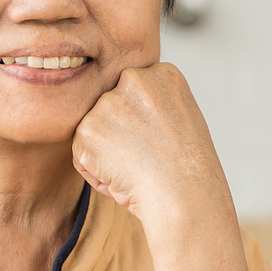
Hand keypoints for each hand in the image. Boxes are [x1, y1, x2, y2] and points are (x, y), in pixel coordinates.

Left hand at [71, 64, 232, 232]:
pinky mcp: (86, 130)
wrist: (185, 196)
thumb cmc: (189, 170)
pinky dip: (97, 174)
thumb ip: (154, 104)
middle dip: (121, 134)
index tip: (161, 141)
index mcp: (162, 74)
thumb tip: (127, 114)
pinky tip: (123, 177)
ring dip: (108, 154)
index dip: (145, 124)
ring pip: (95, 131)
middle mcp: (133, 79)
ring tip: (139, 168)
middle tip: (148, 157)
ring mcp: (107, 104)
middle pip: (112, 108)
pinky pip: (82, 156)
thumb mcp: (183, 120)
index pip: (135, 94)